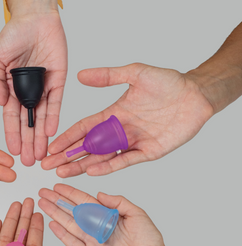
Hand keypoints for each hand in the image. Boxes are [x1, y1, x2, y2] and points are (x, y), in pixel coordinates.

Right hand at [0, 0, 67, 165]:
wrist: (34, 16)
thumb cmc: (13, 34)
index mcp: (12, 89)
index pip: (12, 118)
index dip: (12, 135)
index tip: (13, 151)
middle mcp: (29, 92)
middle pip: (28, 122)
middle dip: (28, 142)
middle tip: (28, 162)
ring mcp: (44, 88)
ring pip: (42, 117)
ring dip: (41, 136)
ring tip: (40, 154)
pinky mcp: (59, 81)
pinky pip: (57, 102)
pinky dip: (54, 117)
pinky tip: (50, 132)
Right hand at [38, 184, 166, 245]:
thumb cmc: (149, 241)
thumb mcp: (136, 213)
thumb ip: (118, 202)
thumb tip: (99, 193)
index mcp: (106, 216)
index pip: (84, 201)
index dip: (70, 193)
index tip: (57, 186)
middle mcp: (96, 227)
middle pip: (72, 211)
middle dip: (57, 201)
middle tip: (43, 192)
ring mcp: (90, 241)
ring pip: (68, 224)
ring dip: (55, 214)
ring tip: (42, 203)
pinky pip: (71, 243)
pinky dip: (61, 234)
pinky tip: (51, 224)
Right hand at [42, 63, 213, 176]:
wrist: (197, 94)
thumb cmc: (169, 83)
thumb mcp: (135, 73)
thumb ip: (108, 76)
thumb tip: (81, 75)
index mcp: (113, 114)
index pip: (83, 129)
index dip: (66, 138)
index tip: (51, 147)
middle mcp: (119, 131)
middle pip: (87, 147)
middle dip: (67, 156)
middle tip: (48, 165)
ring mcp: (132, 143)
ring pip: (101, 157)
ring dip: (81, 165)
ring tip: (63, 172)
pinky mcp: (147, 152)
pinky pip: (123, 161)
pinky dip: (107, 166)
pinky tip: (91, 170)